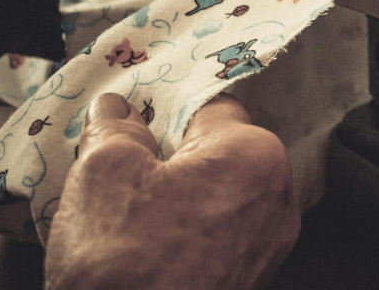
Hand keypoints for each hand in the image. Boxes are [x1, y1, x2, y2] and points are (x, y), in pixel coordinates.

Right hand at [45, 93, 299, 289]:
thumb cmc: (125, 265)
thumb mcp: (103, 172)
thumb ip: (115, 129)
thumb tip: (116, 113)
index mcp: (255, 156)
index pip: (209, 106)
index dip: (162, 109)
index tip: (131, 117)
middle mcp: (276, 201)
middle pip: (217, 155)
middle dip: (170, 158)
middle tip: (120, 169)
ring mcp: (266, 249)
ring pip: (215, 199)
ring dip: (175, 200)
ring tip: (125, 215)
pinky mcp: (246, 282)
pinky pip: (214, 240)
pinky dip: (182, 237)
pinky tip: (142, 248)